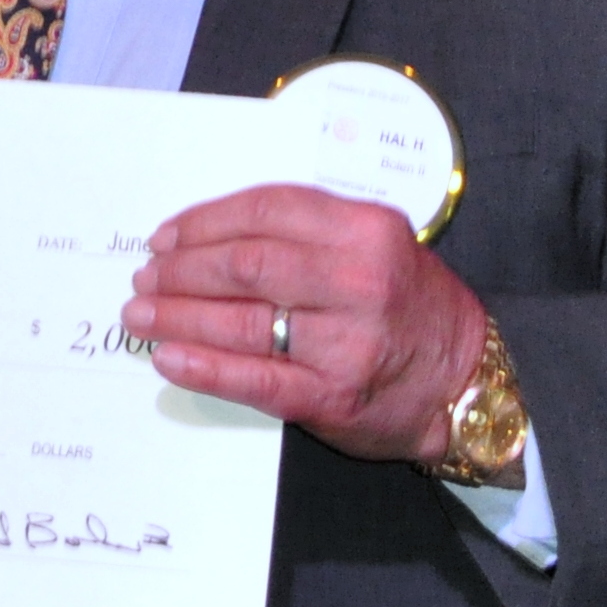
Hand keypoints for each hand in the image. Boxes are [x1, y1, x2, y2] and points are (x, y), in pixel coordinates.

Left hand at [121, 182, 490, 463]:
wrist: (464, 380)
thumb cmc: (410, 305)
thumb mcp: (375, 244)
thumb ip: (308, 231)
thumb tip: (211, 235)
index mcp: (364, 231)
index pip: (265, 210)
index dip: (204, 221)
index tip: (166, 236)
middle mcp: (356, 281)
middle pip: (244, 264)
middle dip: (182, 270)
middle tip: (146, 276)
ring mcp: (345, 342)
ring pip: (241, 319)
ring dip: (178, 315)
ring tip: (141, 314)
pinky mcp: (332, 396)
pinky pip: (254, 378)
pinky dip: (204, 366)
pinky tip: (169, 357)